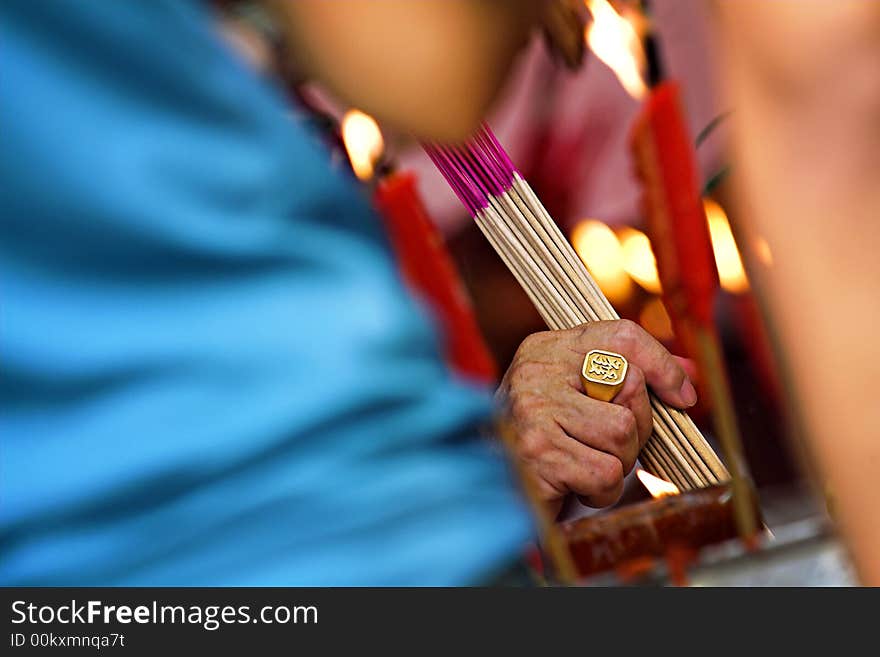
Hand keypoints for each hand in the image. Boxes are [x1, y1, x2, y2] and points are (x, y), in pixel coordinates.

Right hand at [496, 320, 696, 515]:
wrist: (490, 488)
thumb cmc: (544, 444)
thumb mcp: (579, 400)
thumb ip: (627, 382)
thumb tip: (689, 374)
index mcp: (546, 349)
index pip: (620, 335)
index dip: (662, 364)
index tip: (683, 396)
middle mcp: (535, 371)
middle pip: (631, 386)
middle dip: (637, 429)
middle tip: (610, 448)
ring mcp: (533, 411)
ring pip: (622, 432)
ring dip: (617, 465)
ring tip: (583, 468)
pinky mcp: (537, 454)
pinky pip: (605, 474)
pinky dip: (600, 492)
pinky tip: (573, 487)